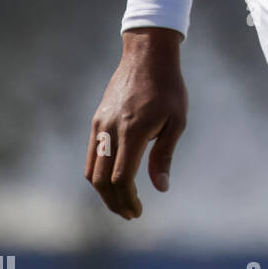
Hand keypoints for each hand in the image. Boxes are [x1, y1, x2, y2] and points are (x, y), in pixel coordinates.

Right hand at [85, 28, 187, 218]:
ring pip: (91, 170)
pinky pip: (90, 155)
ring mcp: (100, 125)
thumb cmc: (168, 87)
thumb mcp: (177, 120)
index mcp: (132, 130)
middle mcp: (111, 129)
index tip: (138, 211)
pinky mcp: (97, 120)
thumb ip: (164, 154)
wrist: (147, 54)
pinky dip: (98, 174)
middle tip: (130, 213)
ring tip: (121, 202)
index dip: (128, 199)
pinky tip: (113, 180)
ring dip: (104, 192)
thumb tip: (161, 188)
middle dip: (114, 203)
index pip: (121, 177)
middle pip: (102, 180)